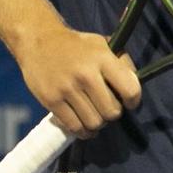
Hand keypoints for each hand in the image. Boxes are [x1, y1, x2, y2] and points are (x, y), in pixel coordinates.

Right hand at [14, 25, 139, 138]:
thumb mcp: (101, 44)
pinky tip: (83, 126)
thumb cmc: (75, 45)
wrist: (38, 40)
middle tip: (106, 107)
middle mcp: (86, 74)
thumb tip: (134, 86)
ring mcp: (67, 88)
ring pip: (94, 123)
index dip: (133, 101)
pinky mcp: (51, 100)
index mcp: (102, 58)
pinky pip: (74, 127)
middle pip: (112, 111)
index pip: (130, 89)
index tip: (129, 102)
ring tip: (94, 116)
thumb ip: (121, 62)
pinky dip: (82, 131)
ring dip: (97, 123)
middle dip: (113, 113)